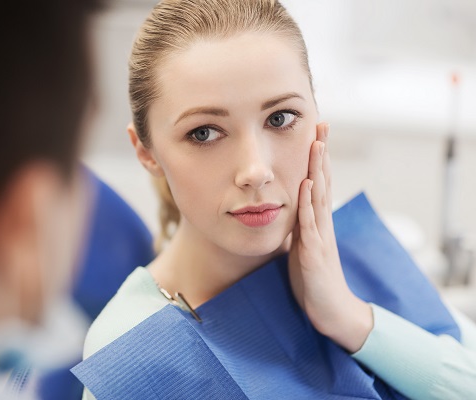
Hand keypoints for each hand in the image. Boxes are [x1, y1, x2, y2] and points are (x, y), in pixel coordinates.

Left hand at [288, 123, 372, 352]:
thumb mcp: (303, 248)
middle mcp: (322, 224)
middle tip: (322, 125)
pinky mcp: (314, 253)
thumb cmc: (314, 280)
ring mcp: (320, 237)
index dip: (317, 159)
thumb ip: (299, 228)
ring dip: (316, 170)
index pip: (317, 183)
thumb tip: (287, 212)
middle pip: (322, 182)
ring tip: (316, 144)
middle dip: (321, 153)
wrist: (330, 310)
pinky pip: (310, 224)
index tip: (315, 133)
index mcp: (317, 222)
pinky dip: (307, 203)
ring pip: (318, 197)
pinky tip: (305, 185)